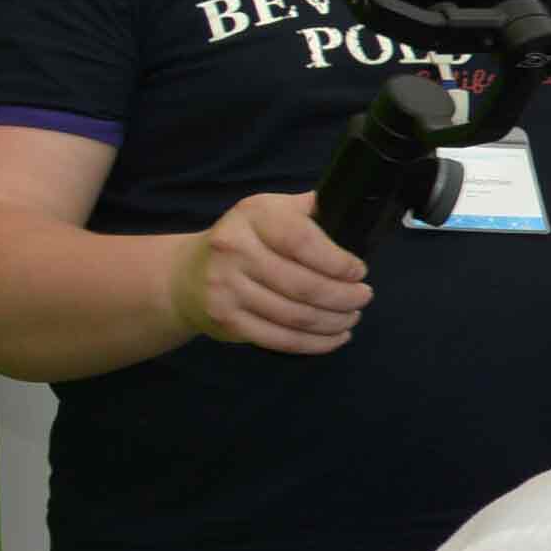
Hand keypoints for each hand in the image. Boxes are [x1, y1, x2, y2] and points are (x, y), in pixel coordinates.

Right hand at [167, 192, 369, 353]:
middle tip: (364, 298)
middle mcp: (234, 249)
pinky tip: (335, 337)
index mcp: (254, 215)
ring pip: (296, 315)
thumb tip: (356, 207)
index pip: (303, 241)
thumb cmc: (247, 239)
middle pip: (304, 285)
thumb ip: (310, 209)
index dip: (339, 262)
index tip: (360, 272)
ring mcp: (226, 287)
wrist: (186, 274)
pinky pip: (280, 338)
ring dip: (334, 321)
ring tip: (352, 317)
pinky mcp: (226, 320)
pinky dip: (314, 343)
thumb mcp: (272, 210)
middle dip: (345, 297)